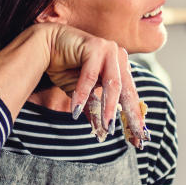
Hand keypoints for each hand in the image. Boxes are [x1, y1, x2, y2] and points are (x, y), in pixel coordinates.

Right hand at [44, 24, 148, 146]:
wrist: (45, 46)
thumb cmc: (65, 68)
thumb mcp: (83, 94)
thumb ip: (95, 108)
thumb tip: (102, 132)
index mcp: (121, 68)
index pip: (130, 96)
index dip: (134, 117)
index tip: (140, 139)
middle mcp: (119, 58)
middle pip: (127, 91)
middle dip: (131, 115)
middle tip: (134, 136)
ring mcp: (109, 49)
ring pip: (112, 84)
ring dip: (108, 107)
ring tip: (106, 127)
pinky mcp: (95, 46)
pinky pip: (89, 76)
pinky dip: (83, 95)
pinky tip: (77, 111)